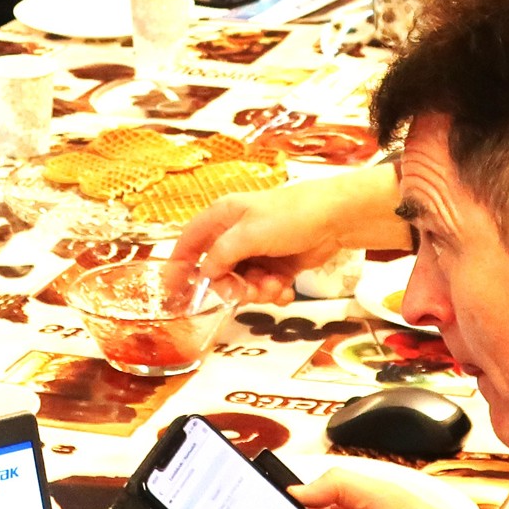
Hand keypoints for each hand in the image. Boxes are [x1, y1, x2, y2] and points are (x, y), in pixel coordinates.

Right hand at [162, 167, 404, 300]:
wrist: (334, 219)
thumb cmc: (289, 217)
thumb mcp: (247, 235)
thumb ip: (220, 256)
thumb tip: (205, 275)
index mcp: (222, 217)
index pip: (189, 242)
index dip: (179, 266)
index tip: (174, 291)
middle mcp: (236, 234)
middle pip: (218, 270)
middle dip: (231, 286)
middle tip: (246, 292)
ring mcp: (257, 250)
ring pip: (242, 282)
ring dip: (256, 291)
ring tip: (273, 286)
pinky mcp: (277, 264)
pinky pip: (263, 286)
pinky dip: (272, 292)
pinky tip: (284, 289)